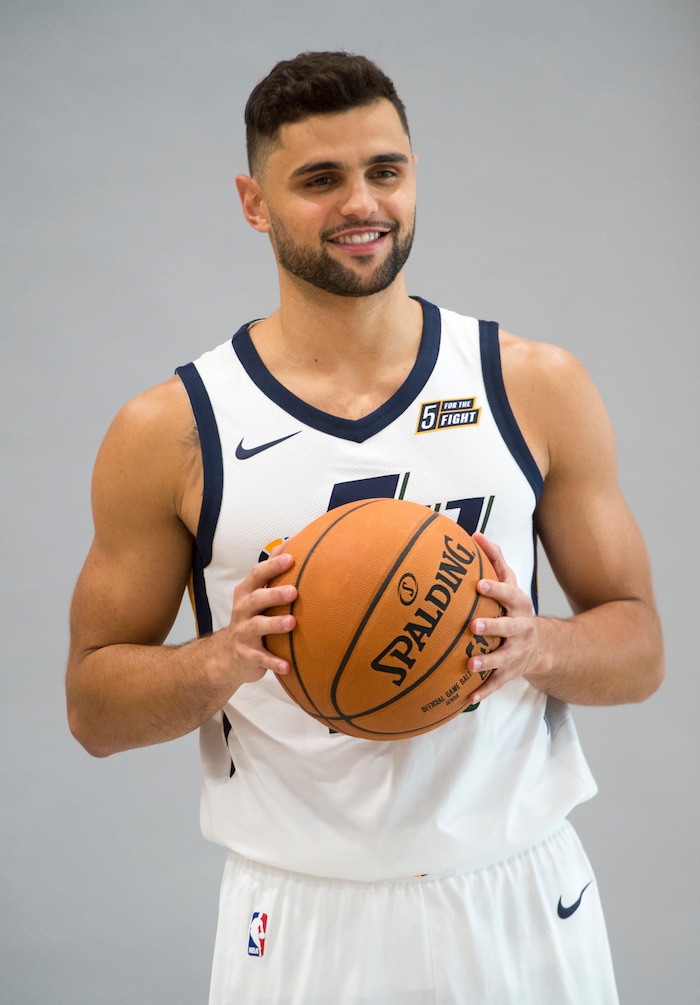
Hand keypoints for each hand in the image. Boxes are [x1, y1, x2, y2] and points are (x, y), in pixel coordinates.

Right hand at [217, 551, 297, 686]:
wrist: (226, 656)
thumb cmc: (250, 617)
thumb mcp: (256, 593)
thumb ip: (272, 570)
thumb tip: (292, 540)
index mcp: (247, 593)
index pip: (257, 574)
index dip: (273, 566)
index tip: (291, 557)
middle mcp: (243, 610)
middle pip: (257, 599)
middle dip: (274, 594)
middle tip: (294, 592)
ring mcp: (243, 633)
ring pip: (258, 626)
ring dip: (275, 624)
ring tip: (292, 623)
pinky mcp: (247, 655)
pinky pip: (260, 658)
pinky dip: (273, 662)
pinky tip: (287, 666)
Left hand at [466, 533, 539, 701]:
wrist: (540, 646)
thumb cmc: (513, 608)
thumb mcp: (511, 584)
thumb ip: (495, 560)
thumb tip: (475, 534)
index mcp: (519, 605)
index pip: (509, 594)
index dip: (496, 589)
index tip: (480, 584)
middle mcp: (521, 629)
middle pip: (509, 627)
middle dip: (493, 627)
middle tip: (473, 626)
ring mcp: (517, 652)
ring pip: (503, 658)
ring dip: (487, 662)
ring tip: (469, 664)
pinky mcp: (510, 672)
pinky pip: (497, 683)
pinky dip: (483, 691)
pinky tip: (468, 698)